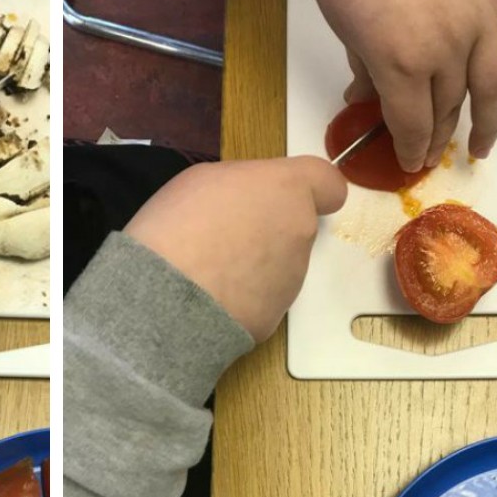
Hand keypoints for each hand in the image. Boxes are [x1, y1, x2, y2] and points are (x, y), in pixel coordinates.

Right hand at [123, 157, 346, 341]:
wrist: (169, 297)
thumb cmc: (179, 226)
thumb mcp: (204, 179)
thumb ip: (245, 186)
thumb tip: (251, 202)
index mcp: (287, 190)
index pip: (328, 184)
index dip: (311, 190)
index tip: (285, 197)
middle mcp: (300, 232)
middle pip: (295, 226)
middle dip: (267, 229)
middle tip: (222, 236)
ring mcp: (293, 278)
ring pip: (279, 265)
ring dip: (253, 265)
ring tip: (207, 271)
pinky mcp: (275, 316)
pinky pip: (261, 299)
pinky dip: (241, 298)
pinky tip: (208, 298)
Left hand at [167, 0, 496, 170]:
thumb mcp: (345, 30)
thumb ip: (366, 68)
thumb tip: (368, 95)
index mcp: (402, 62)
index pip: (414, 123)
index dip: (411, 147)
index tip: (409, 160)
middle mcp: (448, 42)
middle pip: (452, 104)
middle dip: (439, 134)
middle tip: (432, 150)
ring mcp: (479, 7)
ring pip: (493, 77)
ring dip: (489, 116)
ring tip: (480, 143)